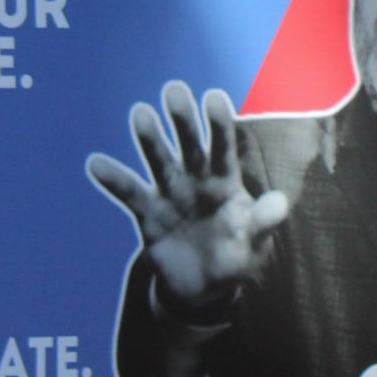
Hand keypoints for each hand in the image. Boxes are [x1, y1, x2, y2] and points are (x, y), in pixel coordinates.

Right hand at [86, 81, 289, 311]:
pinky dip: (114, 180)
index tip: (213, 97)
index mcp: (226, 182)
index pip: (224, 149)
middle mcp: (197, 180)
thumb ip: (263, 224)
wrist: (204, 287)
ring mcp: (170, 194)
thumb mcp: (254, 245)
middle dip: (183, 120)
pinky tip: (96, 164)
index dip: (220, 124)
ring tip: (140, 113)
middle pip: (190, 146)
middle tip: (174, 90)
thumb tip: (281, 203)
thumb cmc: (235, 258)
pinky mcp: (148, 214)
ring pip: (159, 162)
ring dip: (150, 139)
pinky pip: (130, 194)